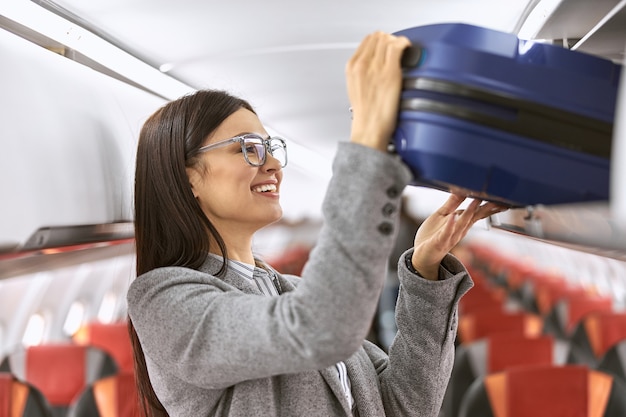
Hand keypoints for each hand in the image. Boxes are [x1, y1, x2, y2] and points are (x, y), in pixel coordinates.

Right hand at [346, 32, 410, 151]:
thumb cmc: (366, 115)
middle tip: (397, 49)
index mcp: (352, 67)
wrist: (369, 129)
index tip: (387, 47)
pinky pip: (398, 46)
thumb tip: (374, 65)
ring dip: (397, 42)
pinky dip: (405, 44)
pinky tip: (408, 50)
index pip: (367, 40)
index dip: (380, 41)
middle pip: (378, 37)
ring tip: (403, 51)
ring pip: (388, 39)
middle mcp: (363, 64)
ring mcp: (376, 67)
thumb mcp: (355, 89)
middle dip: (389, 40)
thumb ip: (363, 73)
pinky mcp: (390, 73)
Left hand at [411, 194, 506, 279]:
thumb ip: (453, 202)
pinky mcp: (439, 241)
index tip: (501, 197)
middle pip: (474, 218)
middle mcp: (459, 230)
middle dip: (486, 209)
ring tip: (476, 201)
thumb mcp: (443, 214)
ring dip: (469, 213)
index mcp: (461, 223)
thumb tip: (462, 188)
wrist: (422, 255)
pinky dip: (450, 225)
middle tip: (498, 200)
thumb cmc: (433, 234)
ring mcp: (450, 236)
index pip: (478, 212)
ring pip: (462, 224)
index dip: (489, 205)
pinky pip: (446, 233)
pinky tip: (453, 216)